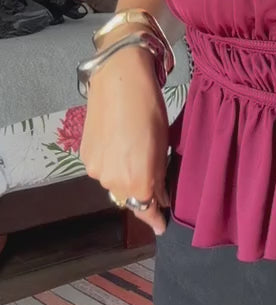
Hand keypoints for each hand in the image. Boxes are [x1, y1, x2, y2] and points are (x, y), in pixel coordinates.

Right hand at [79, 44, 170, 236]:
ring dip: (125, 176)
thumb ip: (160, 175)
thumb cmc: (149, 108)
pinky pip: (102, 169)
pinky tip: (119, 144)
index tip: (162, 225)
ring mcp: (95, 169)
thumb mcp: (163, 143)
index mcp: (137, 181)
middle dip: (141, 192)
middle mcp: (112, 181)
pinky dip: (112, 163)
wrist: (119, 79)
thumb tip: (161, 197)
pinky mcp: (84, 156)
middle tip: (153, 175)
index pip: (146, 210)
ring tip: (134, 153)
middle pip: (129, 198)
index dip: (155, 219)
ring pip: (114, 183)